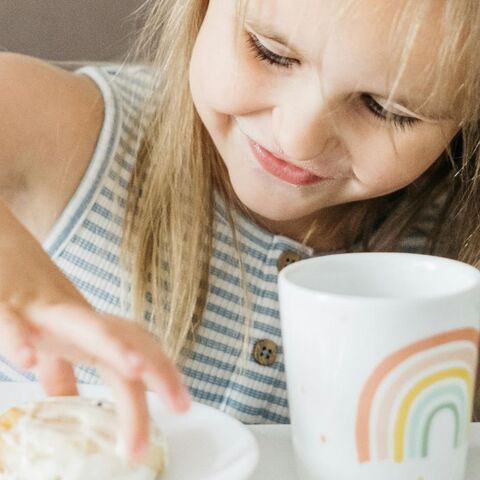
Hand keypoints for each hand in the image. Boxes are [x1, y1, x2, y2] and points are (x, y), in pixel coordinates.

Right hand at [0, 201, 190, 460]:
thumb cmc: (25, 291)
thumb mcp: (47, 334)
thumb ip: (60, 368)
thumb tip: (69, 400)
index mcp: (85, 327)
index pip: (135, 350)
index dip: (162, 375)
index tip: (183, 406)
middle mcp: (73, 316)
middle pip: (126, 341)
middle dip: (157, 372)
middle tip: (182, 406)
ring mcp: (41, 307)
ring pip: (84, 323)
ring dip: (113, 345)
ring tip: (137, 369)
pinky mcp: (4, 301)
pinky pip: (11, 320)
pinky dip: (17, 338)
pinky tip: (26, 359)